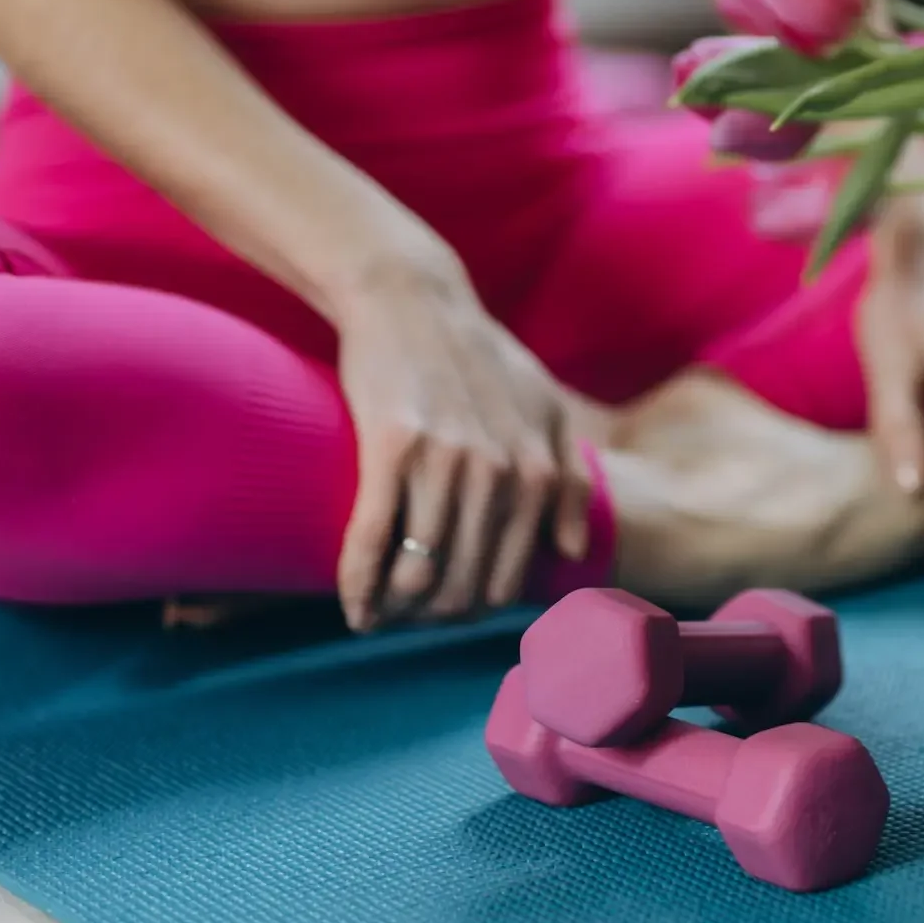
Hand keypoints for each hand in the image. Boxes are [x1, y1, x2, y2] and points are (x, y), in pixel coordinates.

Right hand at [332, 268, 590, 629]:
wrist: (413, 300)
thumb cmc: (479, 357)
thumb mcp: (545, 408)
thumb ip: (567, 480)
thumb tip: (570, 552)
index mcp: (538, 473)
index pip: (508, 582)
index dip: (472, 612)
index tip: (445, 613)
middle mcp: (499, 474)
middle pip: (462, 587)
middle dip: (431, 619)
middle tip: (405, 621)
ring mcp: (446, 462)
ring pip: (418, 575)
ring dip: (394, 611)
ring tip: (377, 616)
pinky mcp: (391, 449)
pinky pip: (372, 540)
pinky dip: (358, 585)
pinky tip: (353, 606)